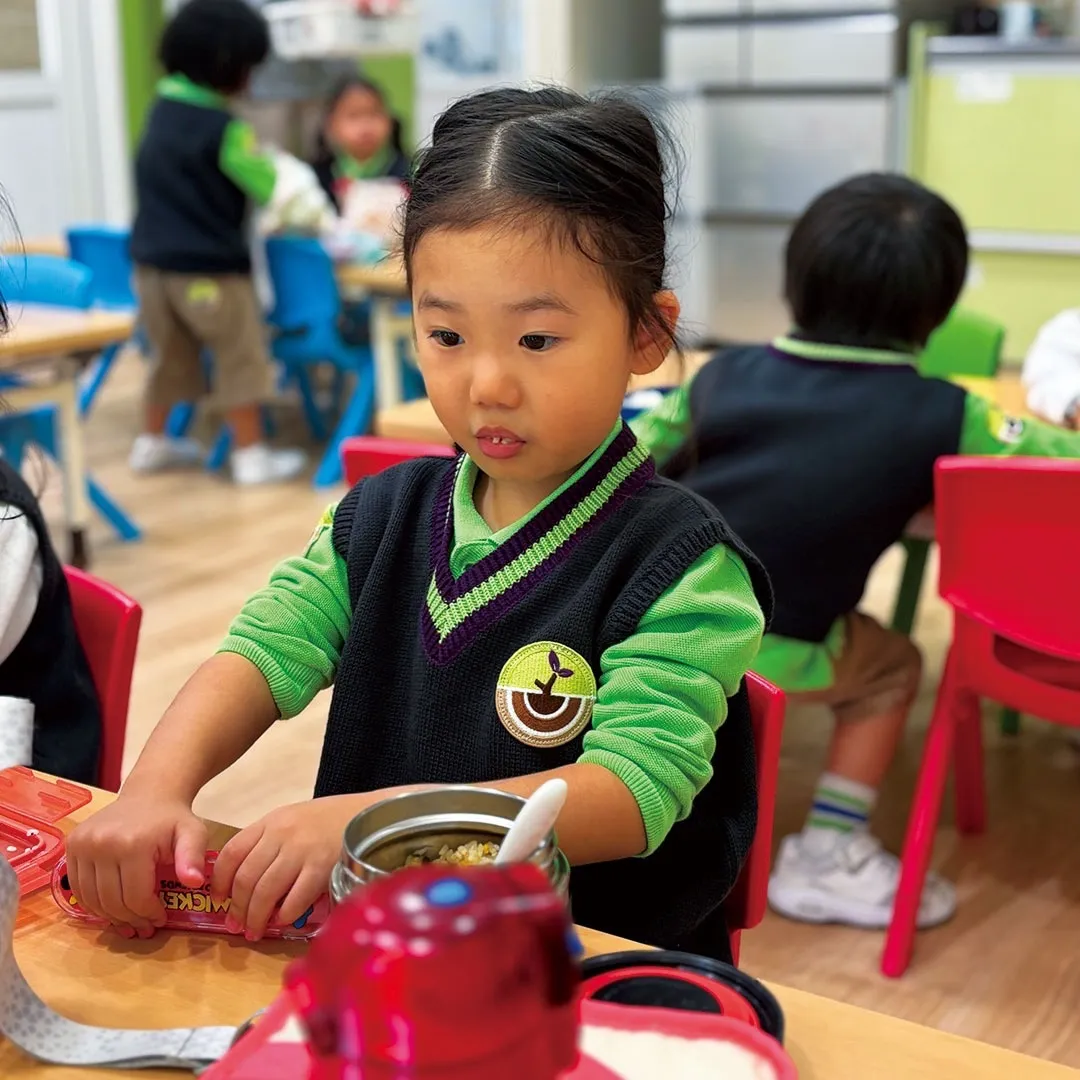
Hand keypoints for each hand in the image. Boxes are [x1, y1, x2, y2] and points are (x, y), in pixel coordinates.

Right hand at [65, 795, 207, 938]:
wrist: (149, 795)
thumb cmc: (172, 819)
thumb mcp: (193, 834)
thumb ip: (193, 857)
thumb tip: (195, 882)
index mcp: (132, 843)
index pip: (135, 896)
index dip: (148, 914)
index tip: (160, 920)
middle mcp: (101, 843)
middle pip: (112, 901)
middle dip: (130, 919)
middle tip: (144, 926)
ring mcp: (82, 844)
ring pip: (92, 899)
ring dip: (110, 916)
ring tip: (129, 920)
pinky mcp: (72, 845)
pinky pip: (78, 888)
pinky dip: (94, 904)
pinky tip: (112, 907)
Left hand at [210, 797, 356, 940]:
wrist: (371, 815)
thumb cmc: (331, 820)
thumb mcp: (294, 820)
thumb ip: (269, 843)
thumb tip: (244, 883)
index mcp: (272, 821)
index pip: (232, 852)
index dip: (220, 881)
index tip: (219, 900)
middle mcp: (283, 834)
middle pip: (246, 878)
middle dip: (238, 908)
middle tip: (237, 926)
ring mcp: (302, 851)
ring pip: (265, 892)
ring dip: (256, 918)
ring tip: (255, 931)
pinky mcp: (322, 868)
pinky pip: (294, 900)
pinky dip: (285, 916)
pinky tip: (285, 921)